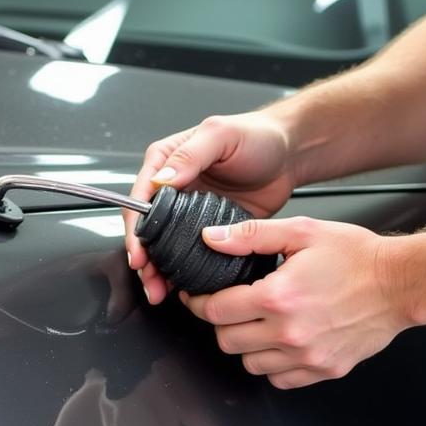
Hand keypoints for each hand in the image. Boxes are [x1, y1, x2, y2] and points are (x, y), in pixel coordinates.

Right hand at [124, 111, 295, 303]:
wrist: (289, 157)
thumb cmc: (258, 136)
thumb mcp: (220, 135)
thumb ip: (189, 156)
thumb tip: (162, 181)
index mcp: (168, 162)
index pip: (140, 197)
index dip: (136, 228)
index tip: (139, 252)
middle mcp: (174, 188)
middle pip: (147, 227)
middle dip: (143, 257)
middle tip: (149, 279)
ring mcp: (189, 212)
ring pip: (164, 245)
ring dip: (158, 270)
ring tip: (160, 290)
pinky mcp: (209, 229)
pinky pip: (190, 253)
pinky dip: (182, 270)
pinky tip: (181, 284)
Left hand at [182, 216, 411, 388]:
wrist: (401, 284)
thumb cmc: (357, 257)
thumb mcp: (302, 232)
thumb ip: (251, 236)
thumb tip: (211, 238)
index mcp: (277, 297)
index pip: (214, 311)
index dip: (198, 303)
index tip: (196, 298)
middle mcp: (288, 332)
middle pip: (226, 341)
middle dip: (222, 323)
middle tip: (232, 308)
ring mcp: (306, 356)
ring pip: (250, 364)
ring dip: (247, 346)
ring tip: (260, 325)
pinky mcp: (323, 370)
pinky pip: (280, 380)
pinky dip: (274, 365)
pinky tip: (282, 343)